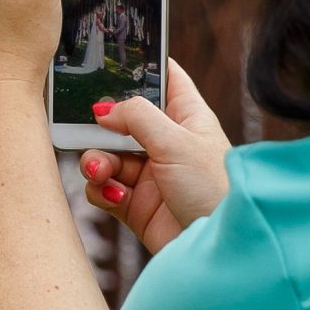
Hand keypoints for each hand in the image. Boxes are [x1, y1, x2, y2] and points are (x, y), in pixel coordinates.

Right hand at [78, 58, 230, 250]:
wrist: (219, 250)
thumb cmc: (214, 190)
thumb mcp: (177, 142)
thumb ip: (136, 116)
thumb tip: (103, 109)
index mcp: (187, 118)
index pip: (165, 80)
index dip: (142, 67)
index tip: (111, 59)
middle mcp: (167, 143)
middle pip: (122, 120)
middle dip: (101, 126)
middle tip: (90, 127)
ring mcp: (149, 175)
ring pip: (107, 156)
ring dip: (97, 162)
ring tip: (102, 172)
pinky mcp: (135, 205)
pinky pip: (103, 188)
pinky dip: (101, 190)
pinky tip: (115, 196)